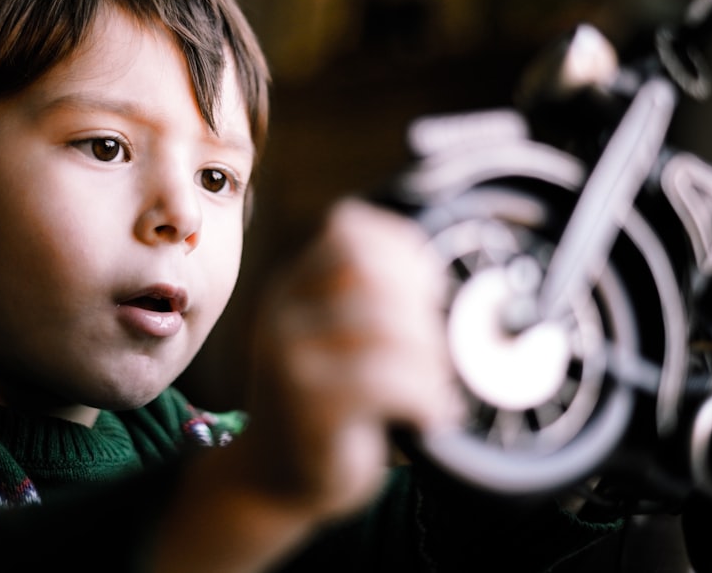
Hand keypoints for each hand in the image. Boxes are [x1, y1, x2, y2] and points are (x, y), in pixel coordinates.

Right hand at [242, 198, 459, 518]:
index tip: (430, 287)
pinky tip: (429, 416)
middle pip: (370, 272)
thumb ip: (363, 300)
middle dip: (422, 308)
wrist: (274, 481)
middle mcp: (284, 314)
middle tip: (437, 350)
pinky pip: (386, 383)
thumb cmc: (324, 406)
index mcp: (293, 288)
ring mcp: (290, 360)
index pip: (348, 230)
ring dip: (430, 360)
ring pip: (385, 327)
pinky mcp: (309, 408)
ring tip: (435, 388)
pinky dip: (425, 398)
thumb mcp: (333, 340)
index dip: (402, 248)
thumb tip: (433, 270)